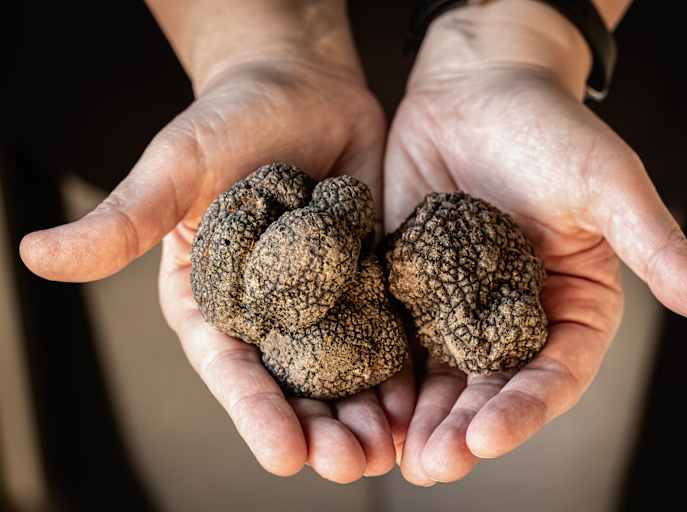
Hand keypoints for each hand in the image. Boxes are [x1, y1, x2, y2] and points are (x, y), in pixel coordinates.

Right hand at [20, 1, 413, 483]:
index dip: (254, 412)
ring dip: (366, 413)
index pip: (229, 368)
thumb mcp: (175, 170)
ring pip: (344, 371)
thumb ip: (124, 221)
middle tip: (351, 464)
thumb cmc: (227, 123)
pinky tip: (419, 399)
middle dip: (321, 428)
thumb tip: (36, 254)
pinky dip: (401, 367)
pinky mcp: (369, 280)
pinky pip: (385, 331)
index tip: (285, 455)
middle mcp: (269, 313)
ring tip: (391, 449)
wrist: (300, 91)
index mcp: (212, 301)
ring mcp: (324, 300)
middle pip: (293, 384)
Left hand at [384, 0, 686, 484]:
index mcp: (570, 305)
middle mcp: (513, 317)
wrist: (475, 89)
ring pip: (441, 374)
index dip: (526, 408)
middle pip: (492, 386)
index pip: (555, 371)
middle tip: (434, 465)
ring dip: (421, 417)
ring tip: (397, 455)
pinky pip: (396, 336)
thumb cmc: (550, 130)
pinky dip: (383, 372)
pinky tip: (366, 403)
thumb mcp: (609, 187)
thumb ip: (658, 250)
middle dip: (464, 428)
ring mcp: (456, 306)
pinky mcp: (410, 286)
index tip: (490, 435)